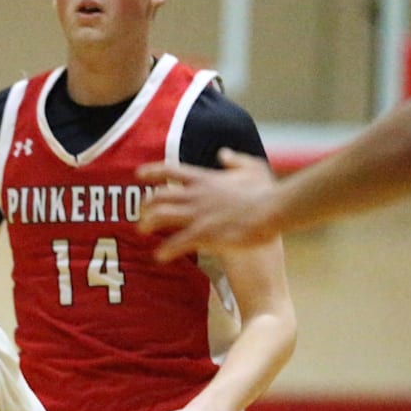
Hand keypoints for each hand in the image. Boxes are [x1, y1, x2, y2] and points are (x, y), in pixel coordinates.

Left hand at [137, 148, 278, 261]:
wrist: (273, 210)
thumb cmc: (265, 191)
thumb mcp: (253, 167)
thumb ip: (235, 160)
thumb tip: (223, 153)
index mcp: (205, 179)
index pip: (171, 170)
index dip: (152, 171)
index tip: (138, 174)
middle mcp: (196, 195)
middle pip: (159, 196)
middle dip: (145, 205)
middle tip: (140, 215)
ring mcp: (198, 214)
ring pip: (161, 216)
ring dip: (148, 224)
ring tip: (142, 232)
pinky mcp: (204, 234)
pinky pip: (177, 242)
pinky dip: (165, 250)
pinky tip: (159, 256)